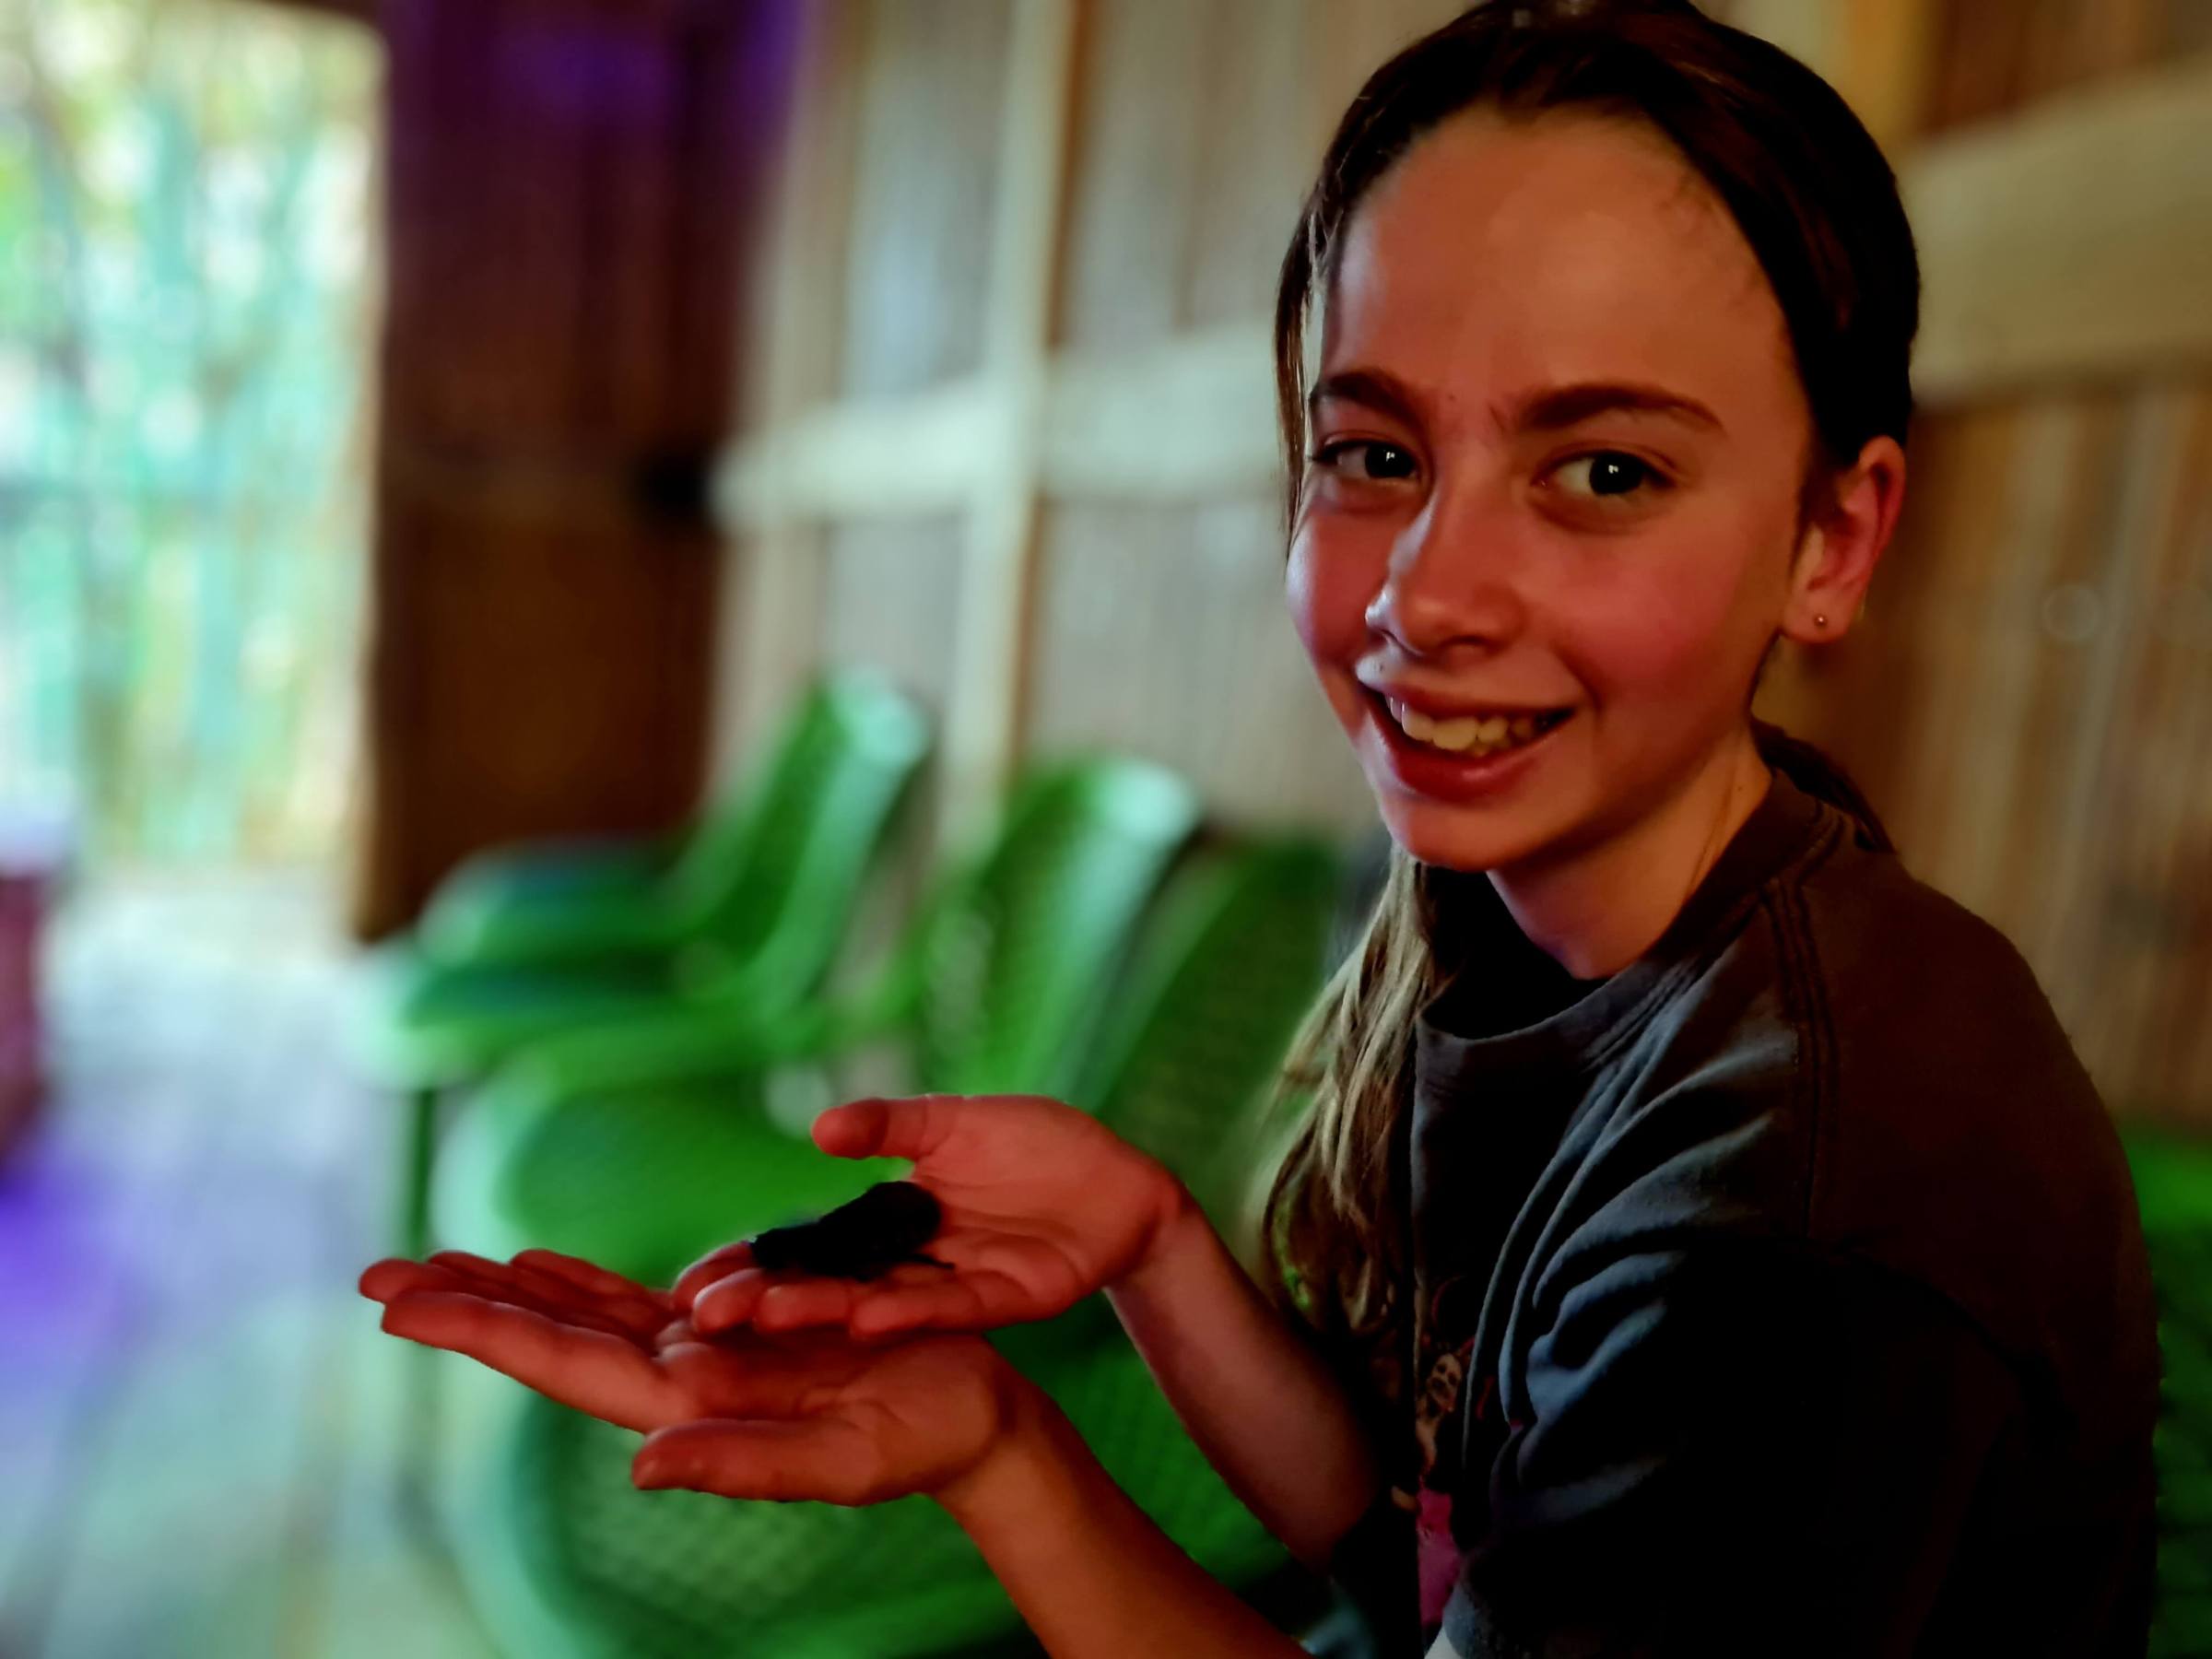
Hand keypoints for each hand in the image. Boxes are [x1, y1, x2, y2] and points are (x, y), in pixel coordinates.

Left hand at [360, 1246, 1033, 1505]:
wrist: (973, 1422)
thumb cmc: (924, 1438)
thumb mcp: (843, 1459)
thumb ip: (745, 1465)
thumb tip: (643, 1467)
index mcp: (691, 1405)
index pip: (563, 1362)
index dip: (480, 1329)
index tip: (398, 1304)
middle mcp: (679, 1380)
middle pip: (550, 1336)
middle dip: (464, 1305)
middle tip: (377, 1273)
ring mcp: (702, 1358)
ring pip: (581, 1315)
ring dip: (505, 1291)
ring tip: (432, 1264)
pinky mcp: (736, 1334)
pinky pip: (636, 1302)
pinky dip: (580, 1282)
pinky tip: (542, 1267)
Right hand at [673, 1093, 1191, 1341]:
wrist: (1120, 1176)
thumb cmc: (1037, 1142)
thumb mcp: (954, 1120)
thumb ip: (891, 1125)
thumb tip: (819, 1129)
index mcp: (890, 1220)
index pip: (809, 1247)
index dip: (755, 1265)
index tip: (690, 1284)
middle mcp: (911, 1262)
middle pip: (831, 1284)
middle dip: (771, 1301)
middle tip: (706, 1317)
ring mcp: (953, 1285)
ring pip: (880, 1304)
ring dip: (827, 1314)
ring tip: (771, 1318)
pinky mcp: (1003, 1299)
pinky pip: (950, 1307)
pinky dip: (911, 1311)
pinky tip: (868, 1315)